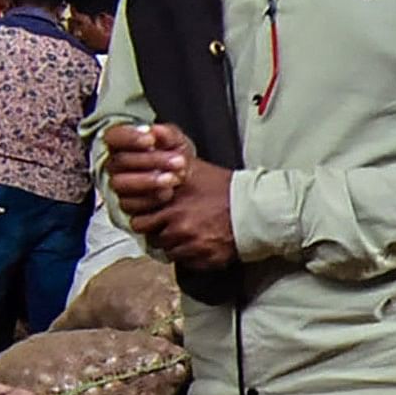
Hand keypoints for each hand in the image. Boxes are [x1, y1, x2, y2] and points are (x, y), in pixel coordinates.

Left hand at [104, 124, 234, 267]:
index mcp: (170, 201)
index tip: (153, 212)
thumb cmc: (227, 189)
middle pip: (149, 234)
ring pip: (167, 249)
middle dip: (156, 229)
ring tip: (188, 232)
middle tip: (168, 224)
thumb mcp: (195, 166)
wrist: (257, 211)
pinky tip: (200, 243)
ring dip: (173, 242)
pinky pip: (185, 261)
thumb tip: (152, 132)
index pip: (138, 215)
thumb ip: (170, 154)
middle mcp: (176, 222)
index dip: (144, 214)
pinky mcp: (203, 258)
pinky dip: (190, 255)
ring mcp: (189, 242)